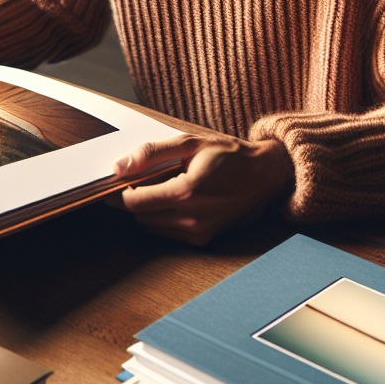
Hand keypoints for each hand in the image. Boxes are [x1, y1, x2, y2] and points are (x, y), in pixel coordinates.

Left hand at [111, 133, 293, 245]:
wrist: (266, 175)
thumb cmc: (230, 155)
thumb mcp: (190, 143)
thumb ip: (151, 153)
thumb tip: (118, 167)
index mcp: (186, 192)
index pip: (134, 202)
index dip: (123, 191)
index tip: (125, 180)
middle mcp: (192, 218)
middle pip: (140, 216)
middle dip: (136, 199)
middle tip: (145, 181)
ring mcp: (199, 232)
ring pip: (152, 227)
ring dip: (150, 211)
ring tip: (165, 189)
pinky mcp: (204, 240)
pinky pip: (169, 234)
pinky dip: (165, 220)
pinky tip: (178, 202)